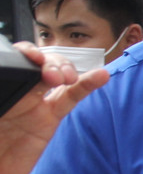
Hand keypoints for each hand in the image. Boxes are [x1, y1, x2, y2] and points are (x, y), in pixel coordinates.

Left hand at [0, 43, 108, 173]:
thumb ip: (1, 97)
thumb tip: (2, 73)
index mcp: (1, 87)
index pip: (14, 60)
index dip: (25, 53)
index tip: (32, 59)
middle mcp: (17, 92)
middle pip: (38, 63)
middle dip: (49, 63)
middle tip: (49, 76)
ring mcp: (34, 105)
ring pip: (57, 77)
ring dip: (66, 70)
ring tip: (67, 77)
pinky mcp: (49, 120)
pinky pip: (70, 99)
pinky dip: (87, 85)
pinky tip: (100, 76)